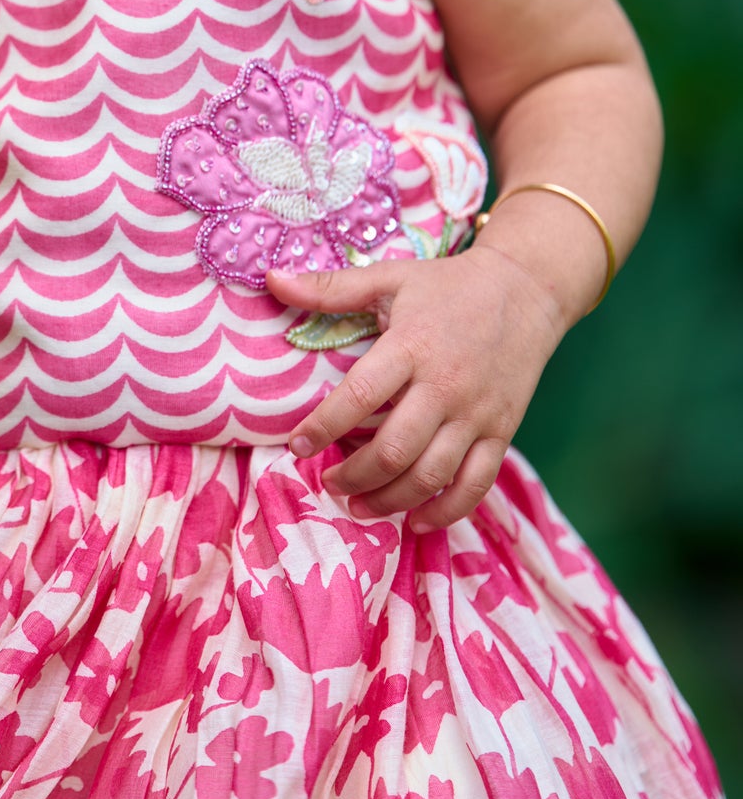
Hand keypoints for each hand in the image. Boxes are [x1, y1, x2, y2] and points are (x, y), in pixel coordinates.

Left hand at [268, 243, 566, 530]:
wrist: (526, 290)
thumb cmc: (448, 285)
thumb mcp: (389, 278)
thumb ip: (330, 287)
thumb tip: (271, 279)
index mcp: (412, 346)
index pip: (360, 395)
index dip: (324, 426)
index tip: (296, 445)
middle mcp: (445, 386)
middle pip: (393, 450)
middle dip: (352, 476)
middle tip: (327, 484)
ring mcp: (476, 414)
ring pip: (430, 475)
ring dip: (389, 500)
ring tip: (357, 505)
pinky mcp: (502, 432)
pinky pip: (475, 485)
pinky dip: (446, 511)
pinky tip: (417, 520)